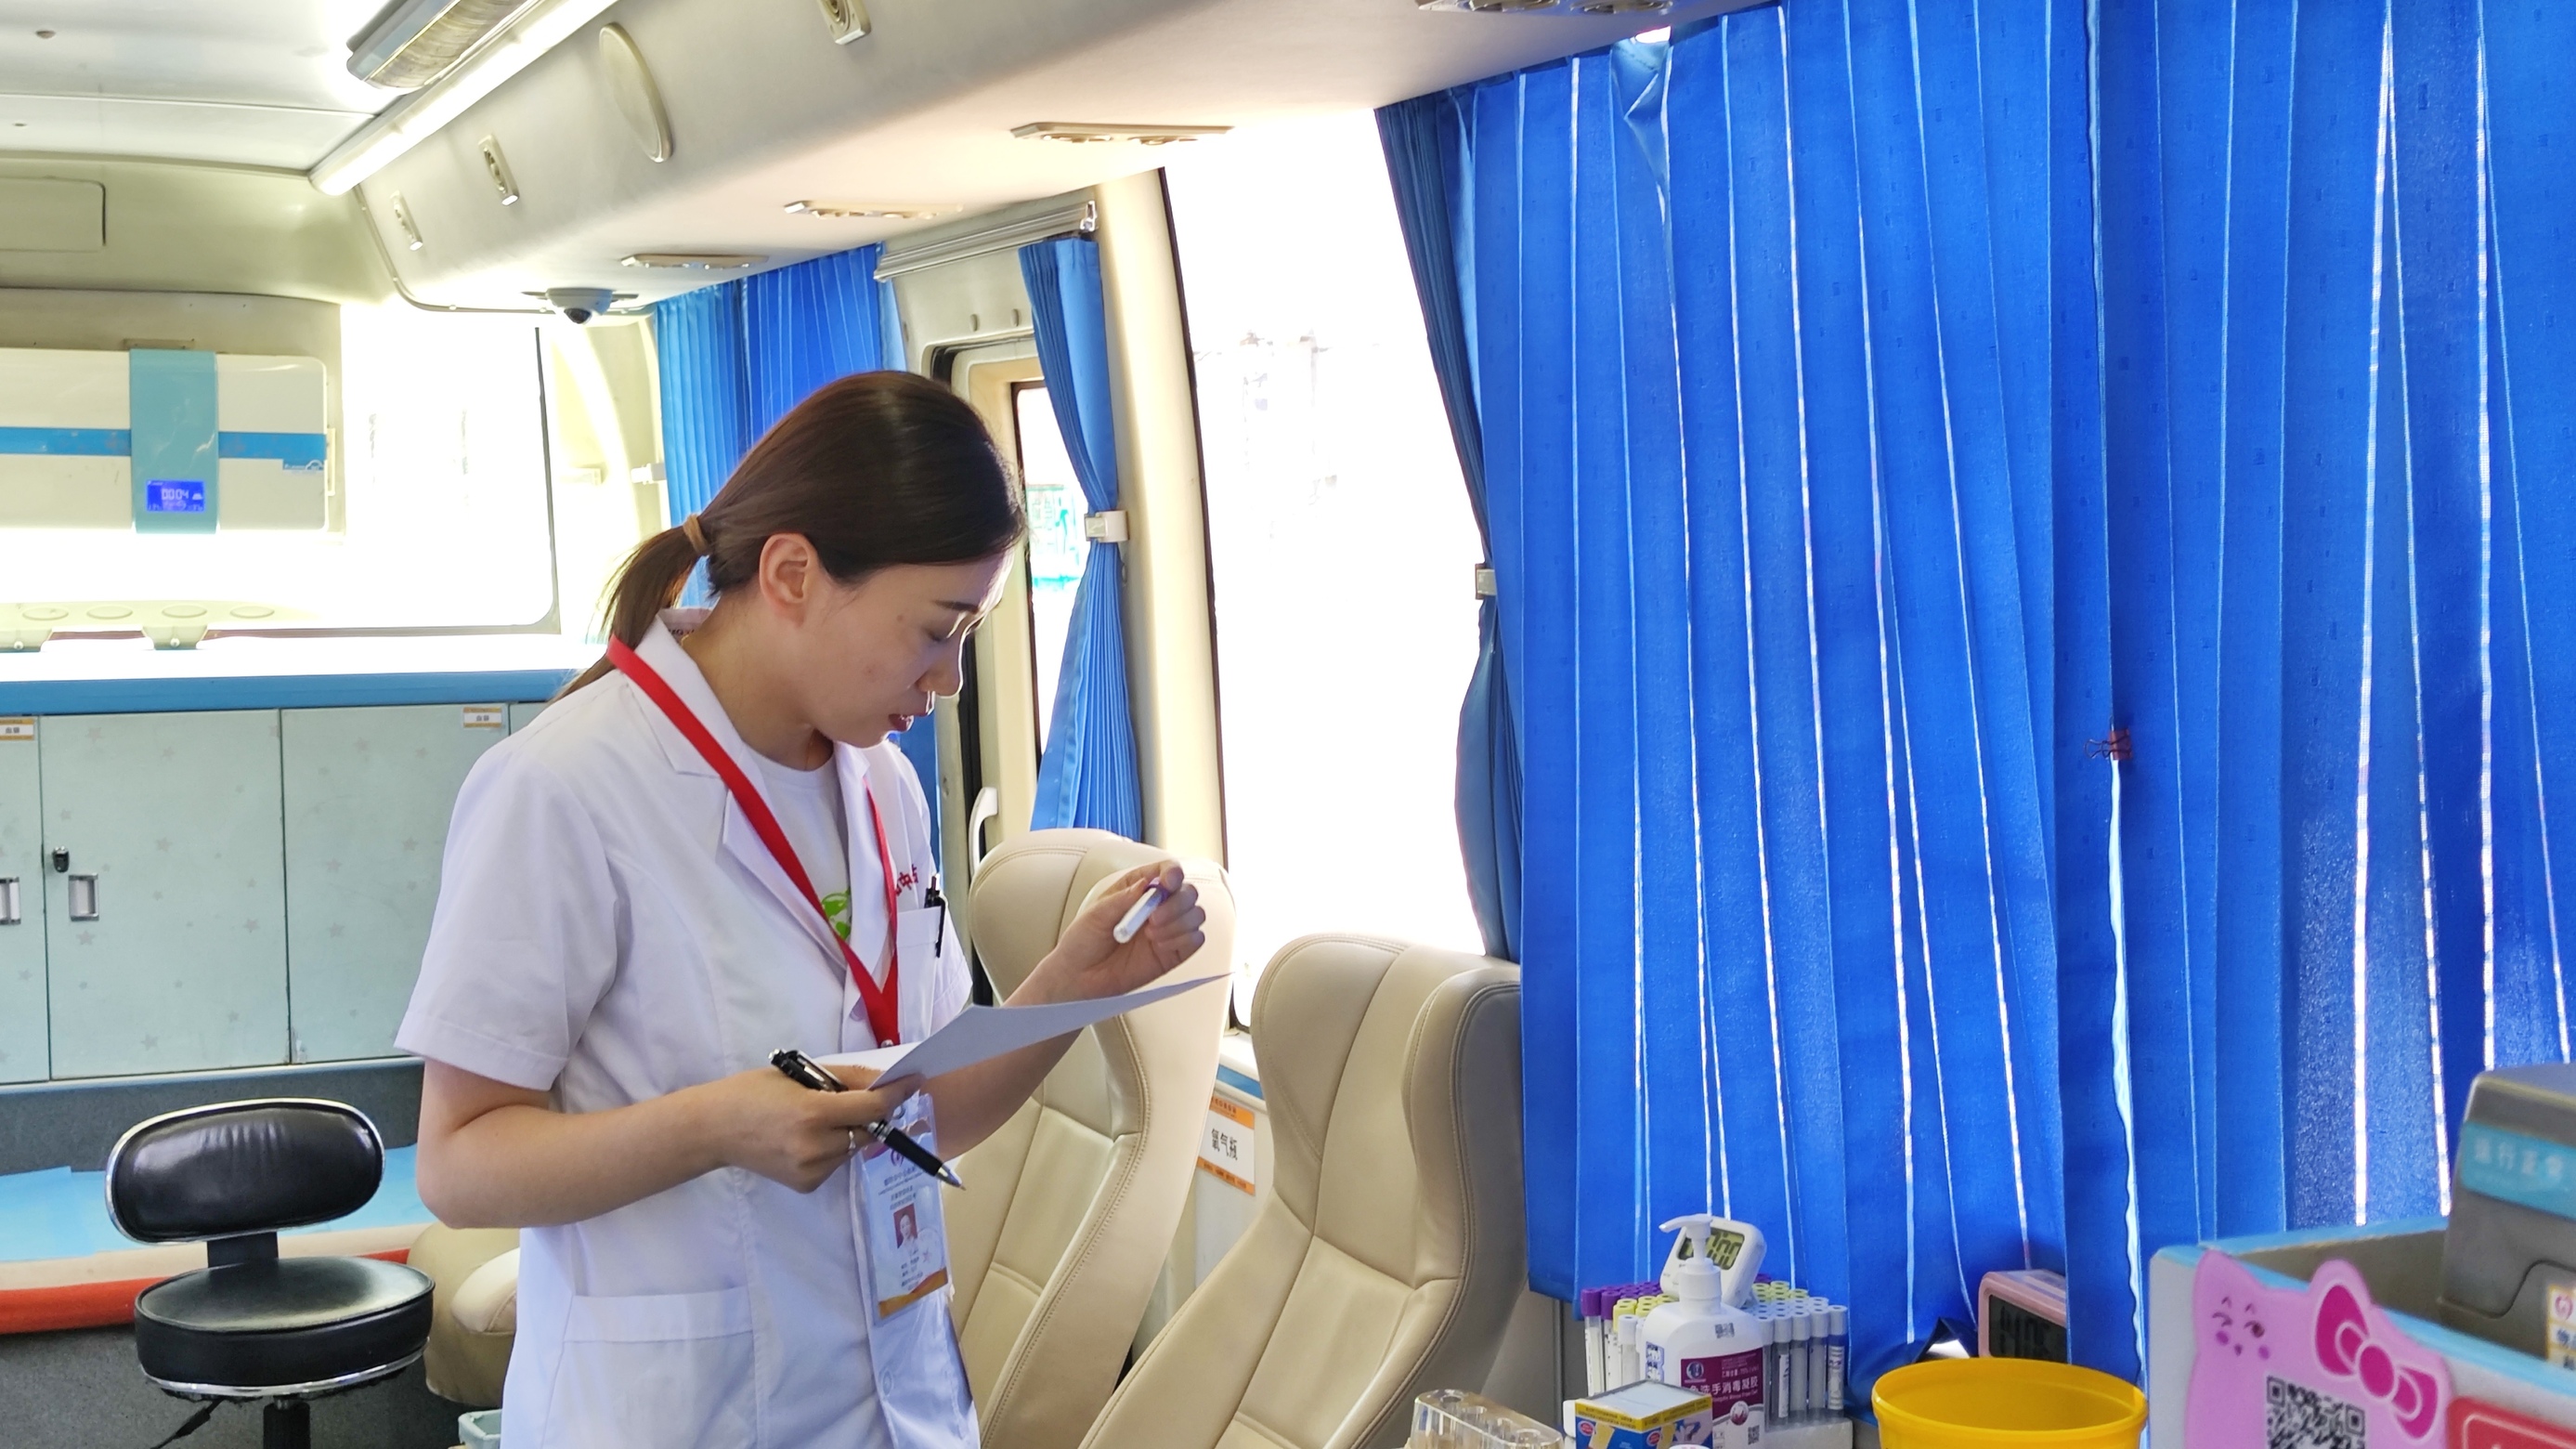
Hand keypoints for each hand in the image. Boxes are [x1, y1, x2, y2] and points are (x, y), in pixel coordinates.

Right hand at [688, 1063, 914, 1192]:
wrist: (715, 1129)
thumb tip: (883, 1082)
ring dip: (850, 1131)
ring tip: (817, 1120)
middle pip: (869, 1130)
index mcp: (813, 1112)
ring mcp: (811, 1170)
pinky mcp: (807, 1185)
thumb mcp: (798, 1074)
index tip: (914, 1081)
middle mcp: (816, 1146)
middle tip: (854, 1100)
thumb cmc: (754, 1093)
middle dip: (871, 1113)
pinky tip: (805, 1140)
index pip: (872, 1106)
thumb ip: (844, 1079)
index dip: (897, 1093)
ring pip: (854, 1147)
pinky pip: (837, 1163)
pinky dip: (833, 1149)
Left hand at [1027, 861, 1207, 1004]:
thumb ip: (1123, 899)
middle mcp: (1157, 907)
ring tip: (1153, 935)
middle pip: (1188, 892)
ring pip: (1196, 915)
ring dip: (1179, 923)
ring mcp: (1167, 930)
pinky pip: (1195, 941)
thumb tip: (1147, 885)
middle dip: (1177, 902)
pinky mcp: (1173, 953)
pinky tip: (1160, 946)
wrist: (1079, 977)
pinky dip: (1183, 940)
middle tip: (1154, 918)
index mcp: (1138, 889)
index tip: (1168, 882)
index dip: (1173, 873)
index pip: (1167, 871)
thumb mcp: (1095, 914)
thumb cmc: (1083, 942)